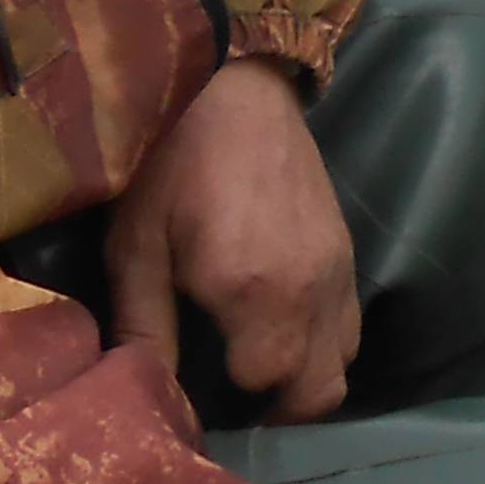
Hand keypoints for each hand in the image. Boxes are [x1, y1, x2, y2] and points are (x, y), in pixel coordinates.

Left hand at [109, 59, 357, 423]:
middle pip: (320, 387)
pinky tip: (278, 316)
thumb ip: (143, 325)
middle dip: (279, 402)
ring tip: (256, 356)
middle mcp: (310, 284)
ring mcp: (337, 264)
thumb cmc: (170, 159)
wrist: (233, 81)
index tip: (195, 381)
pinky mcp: (348, 245)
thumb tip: (141, 392)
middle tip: (232, 388)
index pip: (265, 381)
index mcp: (253, 287)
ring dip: (306, 371)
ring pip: (344, 356)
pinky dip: (323, 337)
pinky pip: (350, 318)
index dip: (228, 395)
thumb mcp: (134, 244)